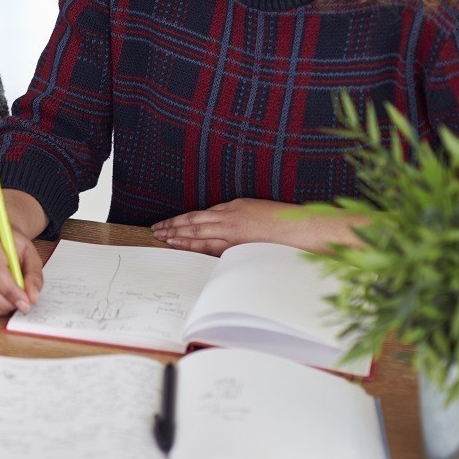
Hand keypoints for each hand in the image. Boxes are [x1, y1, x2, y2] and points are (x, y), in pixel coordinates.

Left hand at [151, 198, 361, 254]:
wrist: (302, 229)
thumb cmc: (282, 220)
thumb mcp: (254, 209)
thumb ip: (234, 215)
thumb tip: (217, 223)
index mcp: (233, 208)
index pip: (198, 215)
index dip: (180, 220)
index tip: (166, 224)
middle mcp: (229, 219)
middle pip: (193, 224)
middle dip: (173, 228)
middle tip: (156, 231)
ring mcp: (233, 234)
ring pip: (199, 236)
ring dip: (179, 238)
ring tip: (163, 240)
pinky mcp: (240, 247)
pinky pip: (212, 249)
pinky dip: (196, 249)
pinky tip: (184, 250)